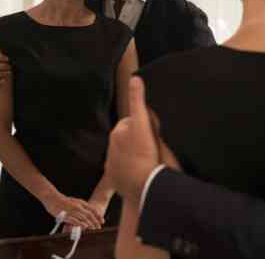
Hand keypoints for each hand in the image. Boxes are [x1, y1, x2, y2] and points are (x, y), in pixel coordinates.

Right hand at [41, 191, 104, 229]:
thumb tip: (86, 213)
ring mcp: (72, 210)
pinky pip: (75, 220)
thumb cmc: (63, 200)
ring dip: (89, 224)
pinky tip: (84, 227)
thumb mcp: (74, 201)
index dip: (98, 216)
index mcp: (81, 202)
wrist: (52, 197)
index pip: (92, 209)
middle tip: (98, 228)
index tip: (102, 221)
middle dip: (95, 222)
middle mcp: (78, 206)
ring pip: (83, 218)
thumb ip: (80, 206)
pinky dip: (80, 223)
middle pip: (89, 215)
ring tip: (94, 229)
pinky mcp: (66, 214)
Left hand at [105, 77, 159, 201]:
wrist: (145, 186)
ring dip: (134, 155)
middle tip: (152, 147)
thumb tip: (134, 78)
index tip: (153, 133)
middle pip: (128, 137)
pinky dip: (129, 170)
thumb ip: (137, 100)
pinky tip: (141, 172)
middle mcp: (112, 146)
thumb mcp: (145, 124)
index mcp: (119, 131)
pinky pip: (122, 171)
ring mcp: (112, 163)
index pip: (133, 121)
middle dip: (137, 140)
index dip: (144, 126)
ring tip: (148, 161)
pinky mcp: (115, 178)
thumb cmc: (148, 155)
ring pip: (125, 153)